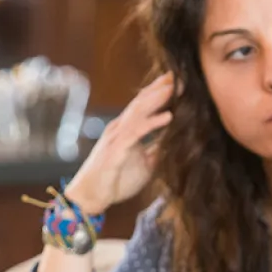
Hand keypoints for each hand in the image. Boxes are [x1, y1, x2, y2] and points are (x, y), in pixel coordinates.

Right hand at [62, 73, 175, 214]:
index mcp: (126, 129)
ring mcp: (117, 137)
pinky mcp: (116, 150)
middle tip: (179, 74)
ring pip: (138, 112)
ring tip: (175, 88)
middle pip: (141, 101)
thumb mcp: (145, 164)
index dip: (159, 91)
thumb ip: (156, 150)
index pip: (144, 104)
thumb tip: (174, 142)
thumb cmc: (116, 181)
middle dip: (159, 87)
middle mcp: (120, 128)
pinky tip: (169, 117)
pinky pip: (137, 133)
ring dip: (157, 98)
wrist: (92, 197)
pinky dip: (153, 123)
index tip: (178, 79)